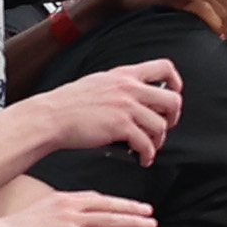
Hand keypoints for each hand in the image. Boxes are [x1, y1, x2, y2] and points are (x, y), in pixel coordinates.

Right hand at [0, 189, 157, 226]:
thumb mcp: (36, 215)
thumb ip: (53, 217)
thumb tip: (59, 226)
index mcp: (62, 199)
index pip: (94, 198)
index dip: (113, 202)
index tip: (127, 204)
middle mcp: (69, 205)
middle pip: (108, 205)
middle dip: (131, 207)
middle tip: (149, 211)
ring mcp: (70, 220)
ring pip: (109, 220)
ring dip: (132, 222)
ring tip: (149, 225)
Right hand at [19, 58, 185, 164]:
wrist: (50, 116)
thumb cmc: (69, 104)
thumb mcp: (98, 82)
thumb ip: (120, 86)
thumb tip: (138, 100)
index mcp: (124, 75)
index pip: (164, 67)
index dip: (176, 82)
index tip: (173, 94)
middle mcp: (129, 88)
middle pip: (172, 100)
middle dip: (173, 117)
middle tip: (164, 126)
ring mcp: (126, 107)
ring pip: (161, 126)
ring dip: (158, 141)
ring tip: (149, 147)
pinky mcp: (120, 127)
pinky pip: (146, 144)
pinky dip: (148, 155)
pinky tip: (143, 159)